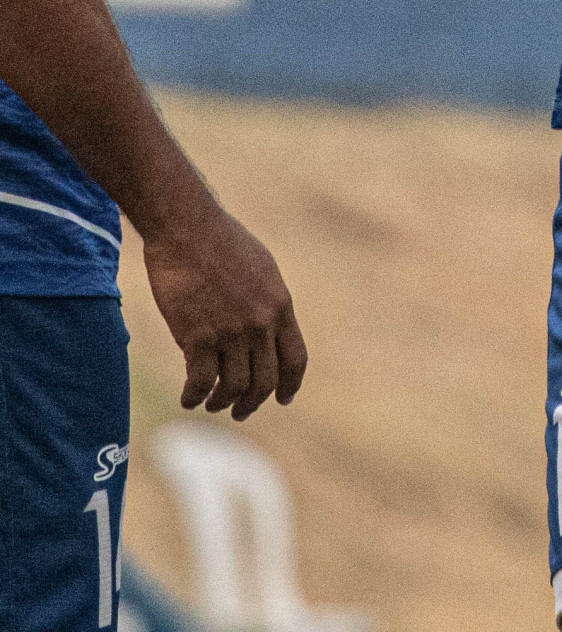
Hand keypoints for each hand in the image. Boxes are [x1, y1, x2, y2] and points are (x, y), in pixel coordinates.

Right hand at [143, 205, 307, 419]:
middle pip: (265, 382)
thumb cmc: (222, 242)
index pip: (295, 359)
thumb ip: (267, 302)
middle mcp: (260, 324)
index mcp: (280, 305)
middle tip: (240, 411)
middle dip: (253, 403)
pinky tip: (189, 398)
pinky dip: (194, 396)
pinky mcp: (197, 336)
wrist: (188, 228)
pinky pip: (200, 382)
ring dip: (221, 402)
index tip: (283, 399)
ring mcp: (230, 332)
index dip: (291, 385)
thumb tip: (268, 328)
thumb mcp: (262, 269)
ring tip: (211, 403)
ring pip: (232, 387)